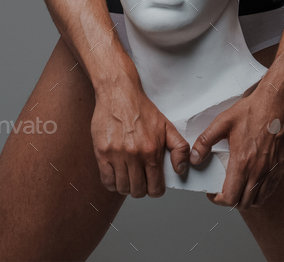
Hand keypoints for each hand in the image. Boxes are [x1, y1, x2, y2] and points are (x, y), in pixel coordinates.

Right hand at [91, 79, 189, 198]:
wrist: (118, 92)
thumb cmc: (141, 108)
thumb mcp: (166, 125)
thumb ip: (179, 147)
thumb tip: (181, 169)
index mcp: (151, 150)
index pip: (155, 188)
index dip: (156, 190)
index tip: (153, 184)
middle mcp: (134, 155)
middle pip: (138, 191)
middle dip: (141, 189)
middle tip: (140, 179)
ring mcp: (116, 154)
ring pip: (122, 188)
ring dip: (126, 186)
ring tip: (128, 176)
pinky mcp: (101, 152)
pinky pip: (107, 181)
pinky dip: (112, 182)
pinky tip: (116, 173)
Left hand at [190, 78, 283, 209]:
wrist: (277, 103)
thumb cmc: (252, 111)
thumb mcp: (223, 122)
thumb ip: (206, 141)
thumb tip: (195, 158)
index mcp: (242, 162)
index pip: (230, 197)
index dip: (218, 200)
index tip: (213, 192)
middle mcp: (258, 171)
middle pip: (243, 203)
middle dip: (230, 201)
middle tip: (223, 190)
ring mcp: (271, 171)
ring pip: (258, 200)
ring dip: (246, 199)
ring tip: (237, 187)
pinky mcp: (280, 167)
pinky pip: (270, 191)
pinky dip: (259, 193)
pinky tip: (252, 182)